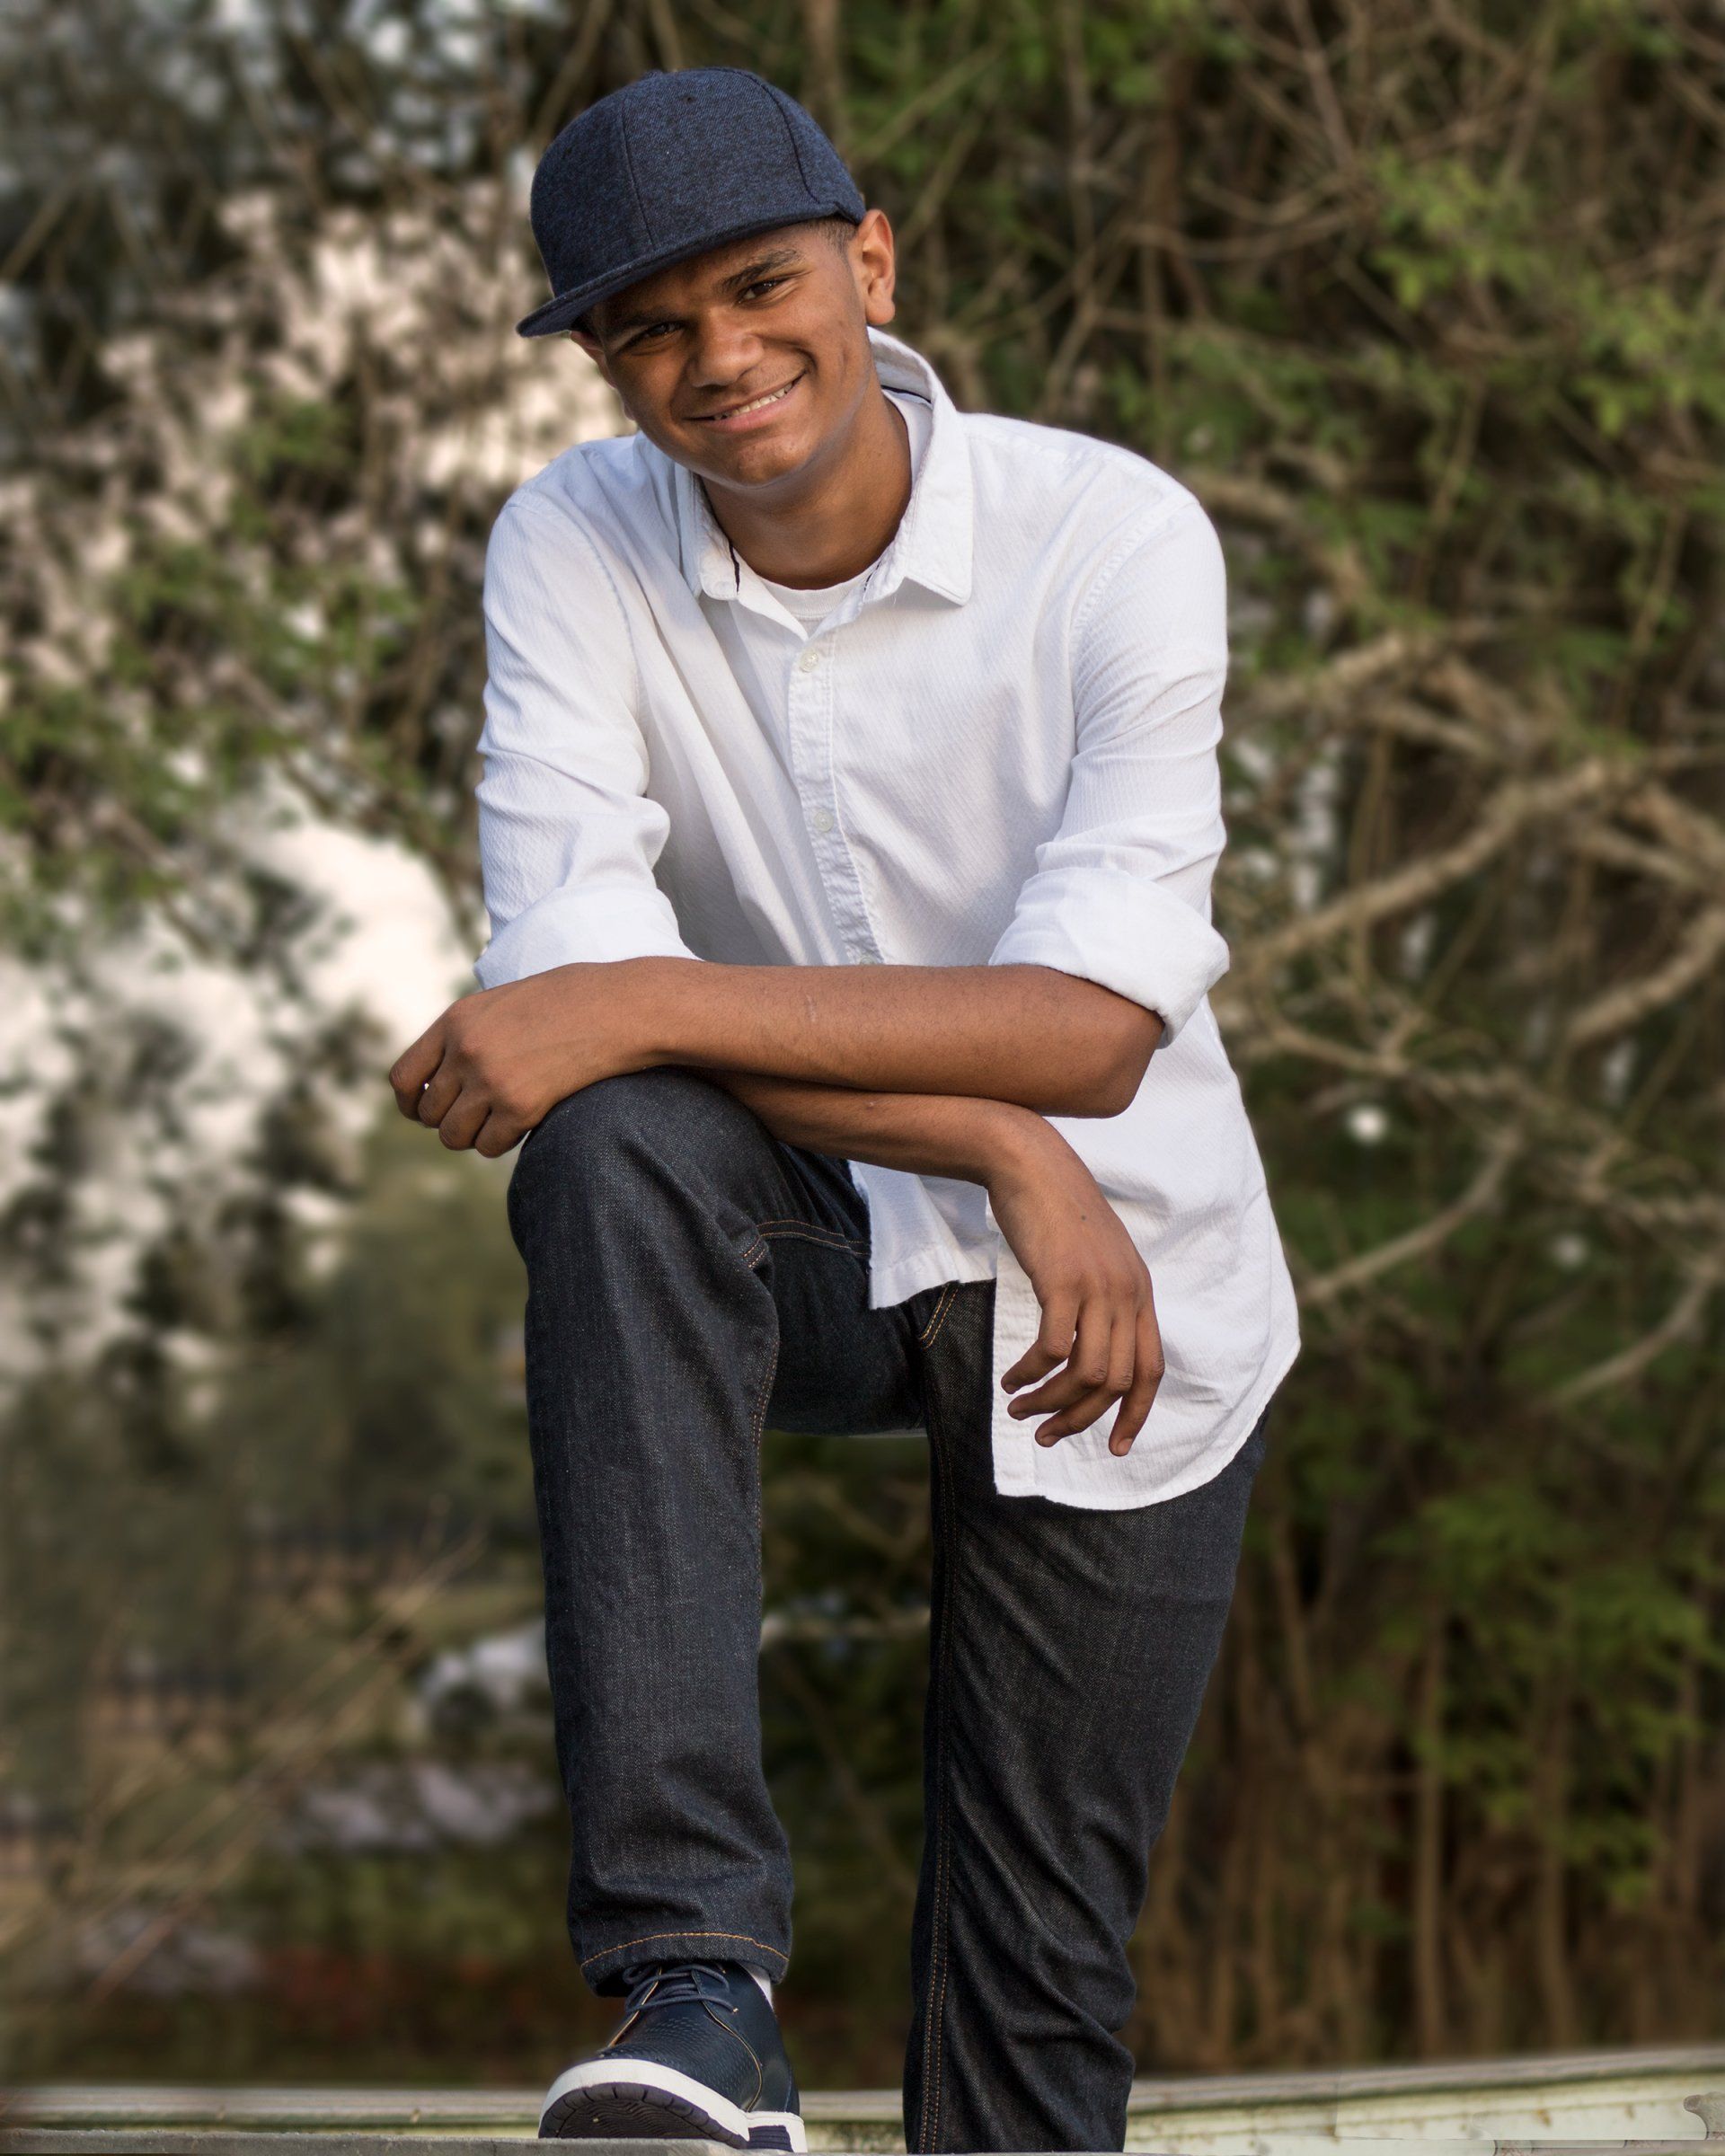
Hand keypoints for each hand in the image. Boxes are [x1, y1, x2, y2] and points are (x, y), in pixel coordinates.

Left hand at [387, 961, 655, 1155]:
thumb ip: (470, 1033)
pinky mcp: (520, 1107)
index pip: (404, 1077)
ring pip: (454, 1135)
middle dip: (449, 1121)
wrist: (618, 1008)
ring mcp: (491, 1080)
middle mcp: (466, 1051)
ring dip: (473, 1136)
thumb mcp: (505, 1003)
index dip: (411, 1103)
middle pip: (430, 1113)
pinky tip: (523, 1125)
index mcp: (457, 1021)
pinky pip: (489, 1145)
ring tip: (498, 1122)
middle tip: (477, 1117)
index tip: (425, 1111)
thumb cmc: (571, 1002)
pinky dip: (501, 1143)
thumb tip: (444, 1077)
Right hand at [985, 1122, 1163, 1456]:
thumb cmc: (1054, 1211)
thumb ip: (1101, 1298)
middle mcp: (1128, 1294)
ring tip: (1019, 1411)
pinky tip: (1010, 1380)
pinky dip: (1031, 1374)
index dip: (1135, 1416)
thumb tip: (1085, 1346)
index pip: (1151, 1371)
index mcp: (1140, 1293)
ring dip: (1051, 1403)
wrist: (1030, 1163)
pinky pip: (1053, 1349)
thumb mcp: (1093, 1258)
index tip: (1114, 1448)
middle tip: (1045, 1436)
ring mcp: (1098, 1288)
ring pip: (1087, 1374)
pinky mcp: (1063, 1281)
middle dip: (1081, 1420)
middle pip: (1117, 1383)